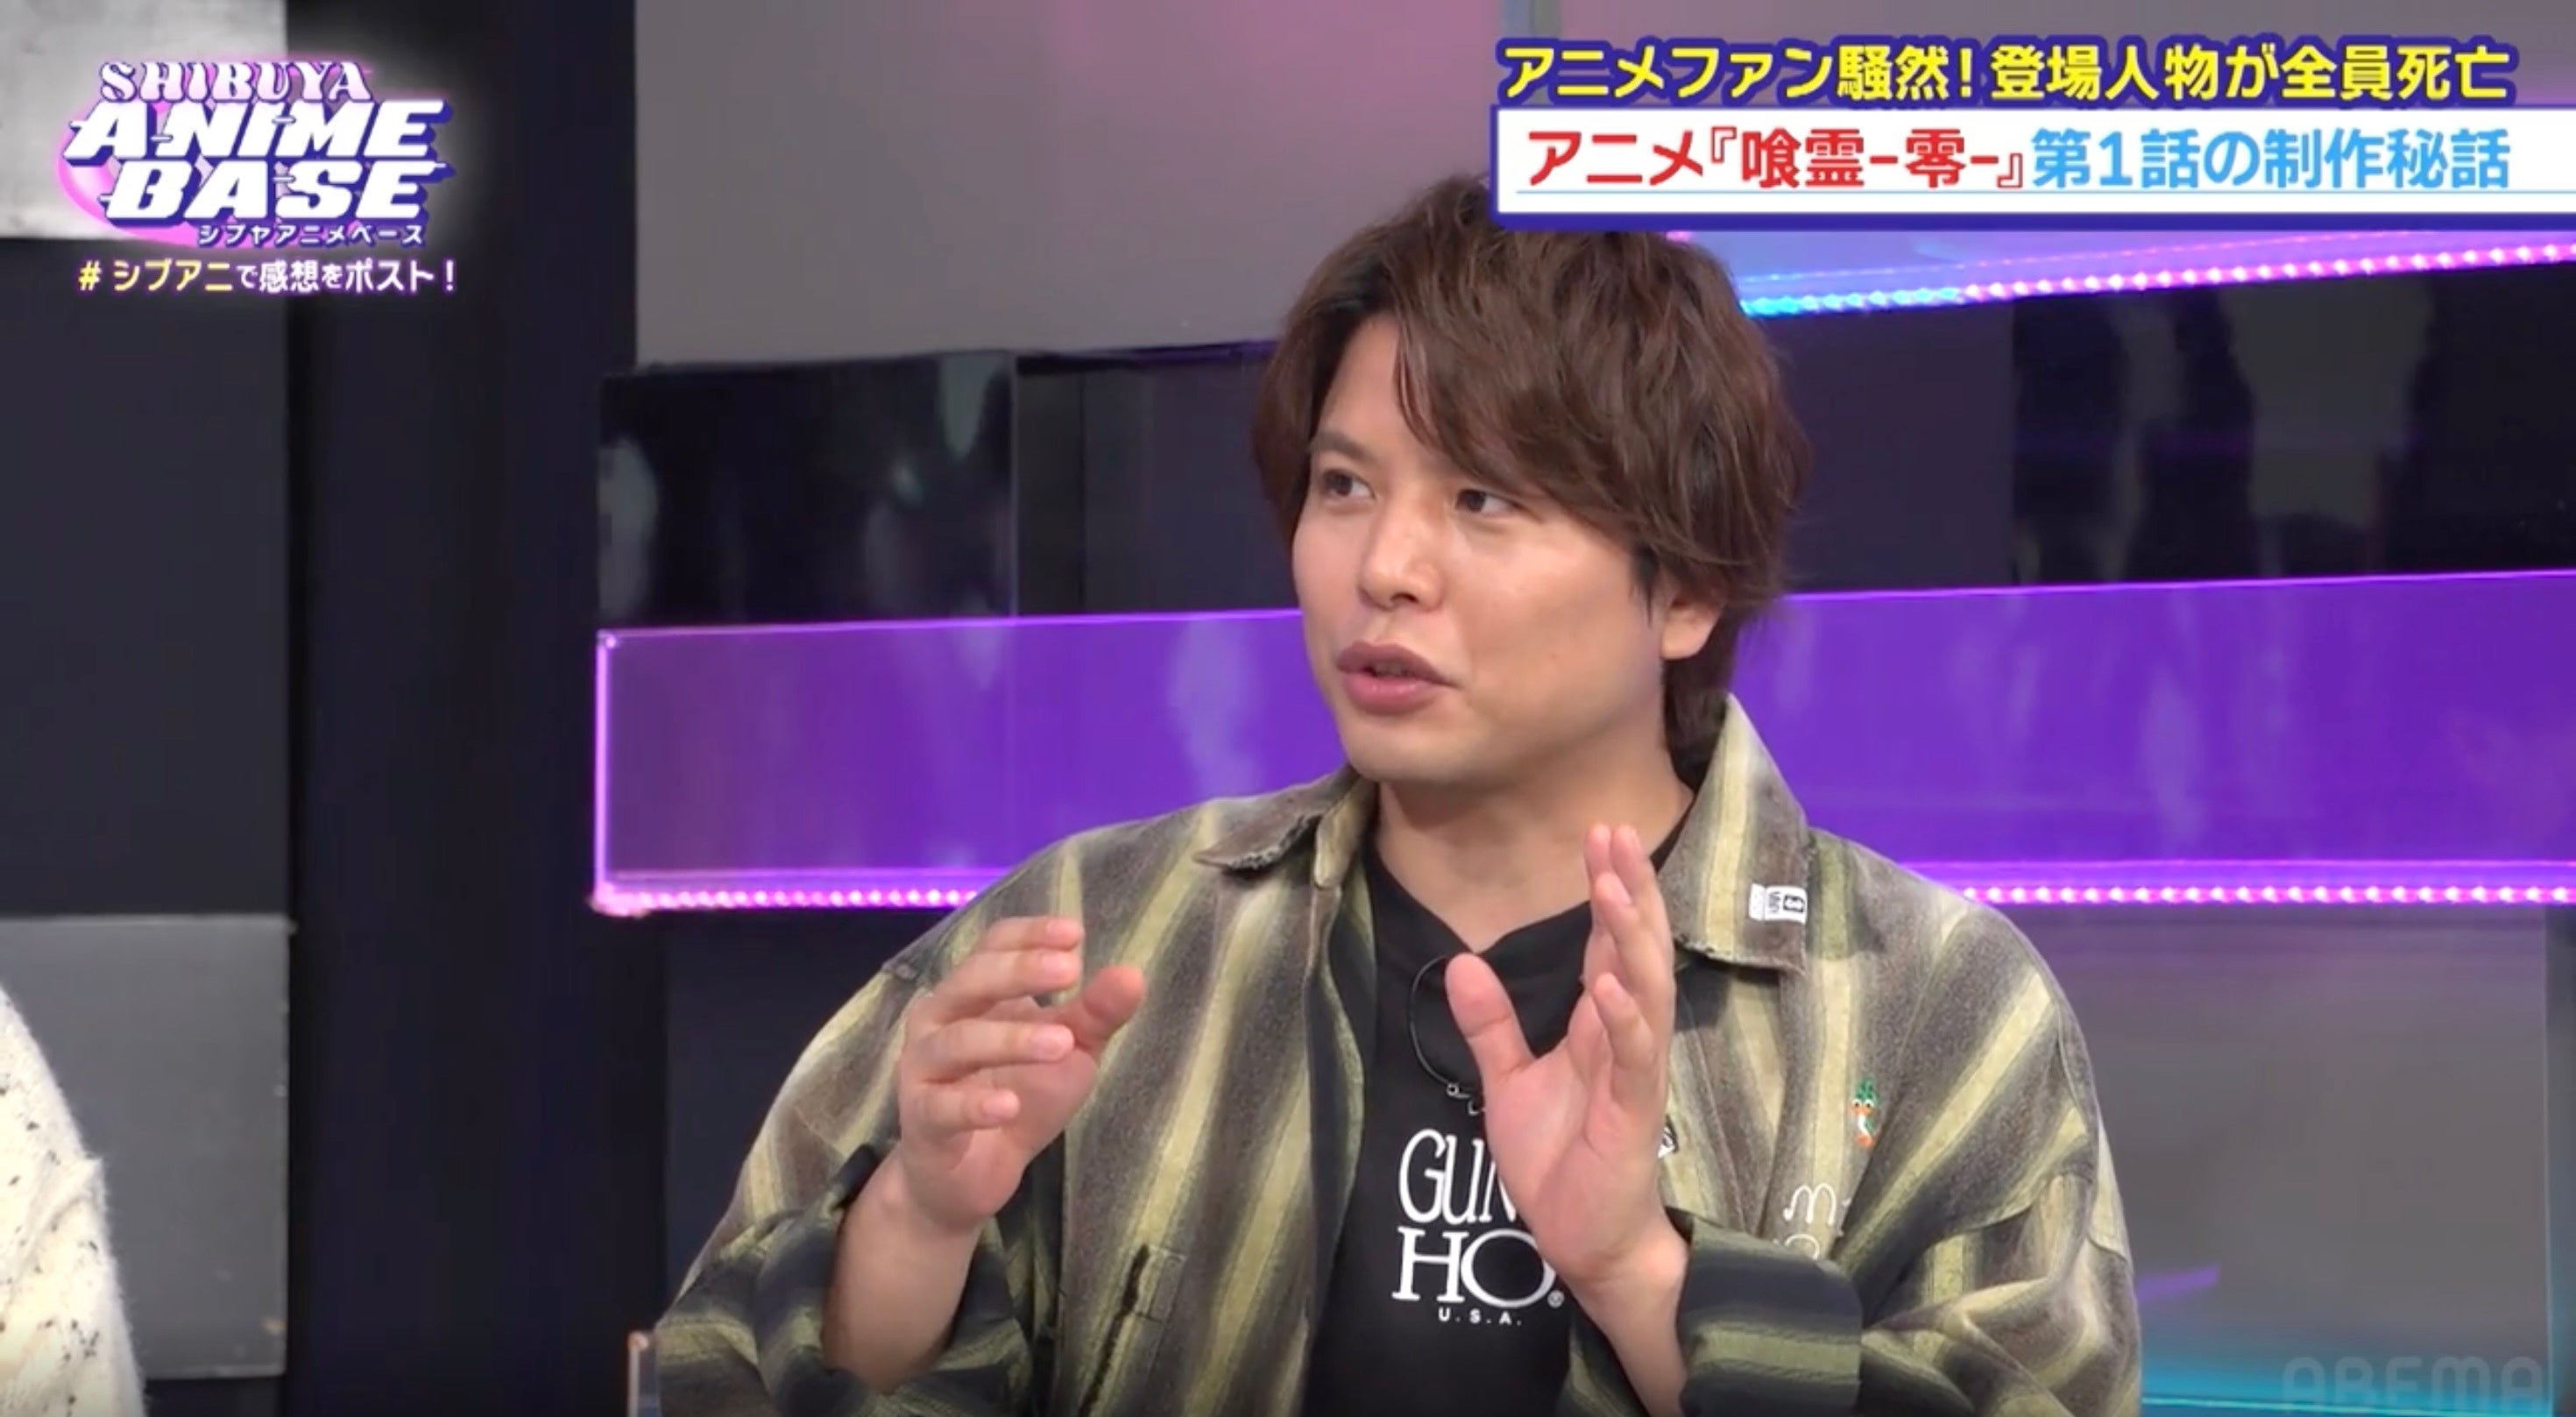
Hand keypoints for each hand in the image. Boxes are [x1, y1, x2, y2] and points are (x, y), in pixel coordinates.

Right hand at [888, 917, 1145, 1237]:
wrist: (970, 1176)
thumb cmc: (1018, 1096)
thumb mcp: (1068, 1051)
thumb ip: (1095, 1014)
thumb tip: (1131, 974)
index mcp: (974, 994)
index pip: (992, 946)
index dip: (1028, 935)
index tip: (1074, 934)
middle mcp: (940, 1021)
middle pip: (969, 981)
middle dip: (1019, 972)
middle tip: (1069, 972)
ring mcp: (925, 1070)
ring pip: (958, 1042)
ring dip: (1010, 1039)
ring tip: (1062, 1043)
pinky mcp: (923, 1121)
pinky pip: (942, 1108)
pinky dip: (974, 1105)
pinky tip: (1009, 1105)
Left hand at [1447, 825, 1678, 1296]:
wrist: (1585, 1241)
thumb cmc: (1559, 1161)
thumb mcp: (1509, 1082)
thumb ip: (1491, 1025)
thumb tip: (1463, 962)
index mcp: (1599, 1027)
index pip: (1607, 944)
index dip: (1607, 891)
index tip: (1597, 835)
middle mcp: (1625, 1038)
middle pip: (1635, 950)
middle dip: (1628, 891)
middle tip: (1615, 831)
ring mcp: (1635, 1073)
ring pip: (1643, 991)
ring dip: (1630, 938)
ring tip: (1613, 886)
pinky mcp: (1634, 1113)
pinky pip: (1634, 1058)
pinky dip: (1622, 1018)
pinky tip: (1609, 982)